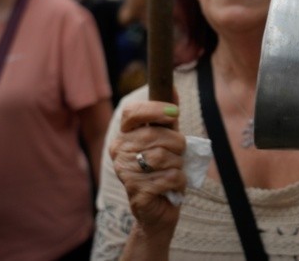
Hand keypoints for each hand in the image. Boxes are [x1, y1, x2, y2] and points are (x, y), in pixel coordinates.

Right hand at [110, 101, 186, 235]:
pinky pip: (169, 177)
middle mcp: (119, 151)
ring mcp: (125, 172)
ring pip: (165, 157)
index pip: (131, 112)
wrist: (158, 210)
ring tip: (174, 172)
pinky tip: (173, 187)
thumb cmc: (163, 171)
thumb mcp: (167, 141)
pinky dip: (179, 181)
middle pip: (156, 135)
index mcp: (124, 136)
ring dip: (179, 165)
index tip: (175, 113)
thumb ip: (168, 118)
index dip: (154, 109)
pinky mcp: (136, 191)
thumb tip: (172, 87)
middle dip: (178, 144)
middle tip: (179, 155)